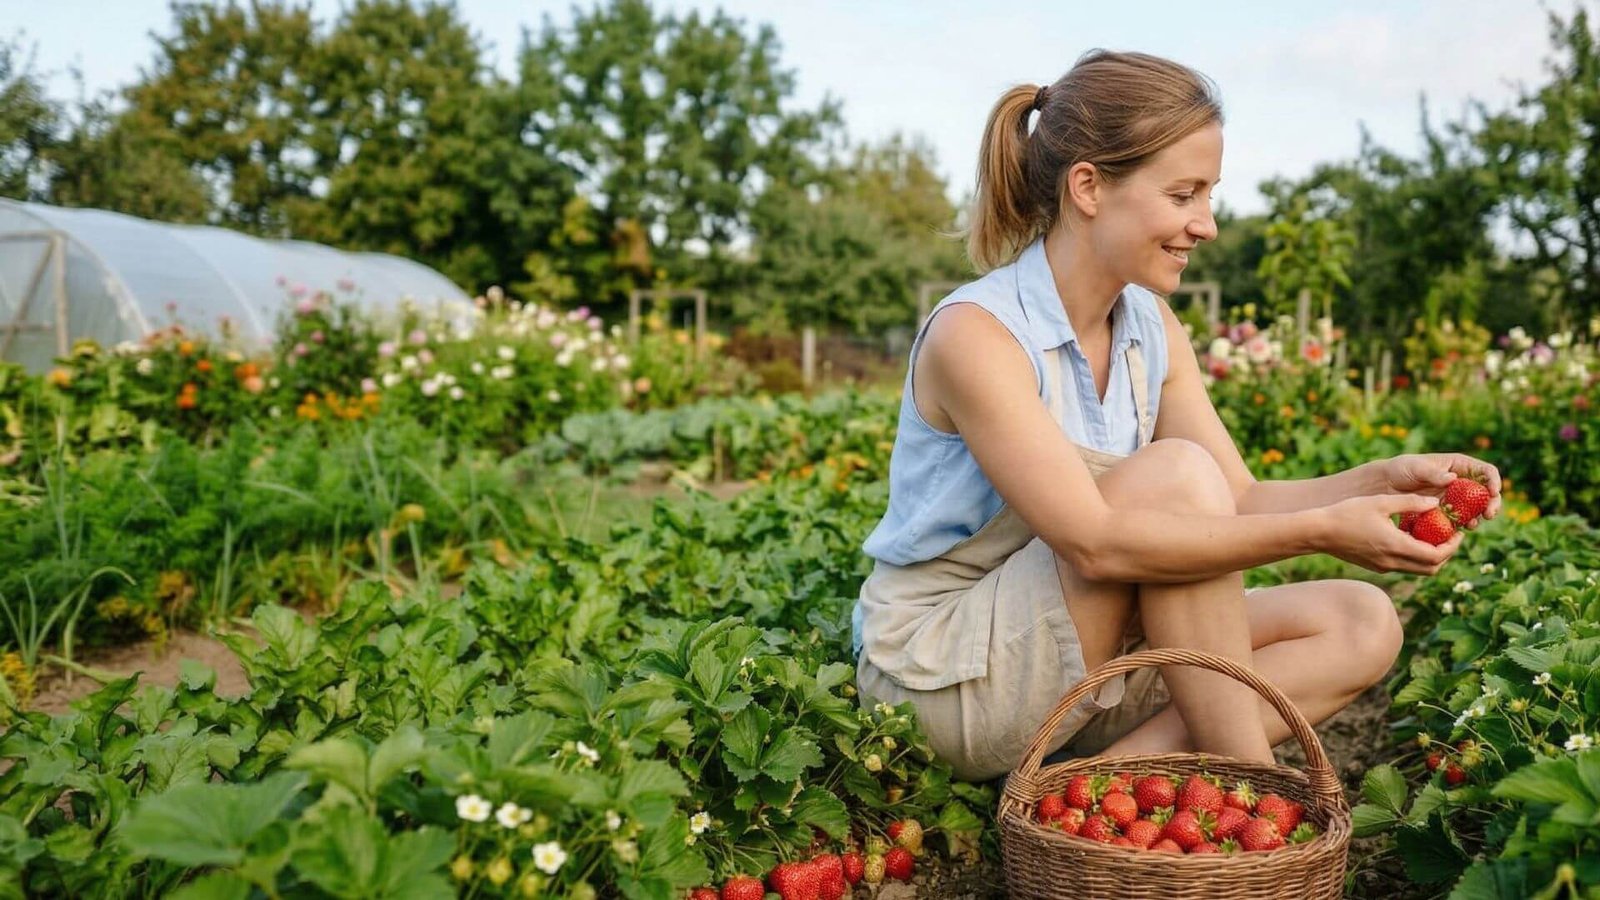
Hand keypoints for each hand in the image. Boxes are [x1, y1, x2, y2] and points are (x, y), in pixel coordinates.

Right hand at [1320, 493, 1462, 574]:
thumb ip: (1411, 502)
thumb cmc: (1347, 513)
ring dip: (1431, 556)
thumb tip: (1436, 503)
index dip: (1452, 546)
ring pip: (1418, 569)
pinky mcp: (1376, 566)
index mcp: (1396, 545)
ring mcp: (1383, 566)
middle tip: (1450, 536)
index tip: (1458, 532)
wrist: (1319, 532)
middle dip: (1446, 554)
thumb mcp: (1381, 501)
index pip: (1436, 555)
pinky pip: (1404, 565)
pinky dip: (1414, 555)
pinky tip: (1409, 537)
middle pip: (1431, 568)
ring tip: (1432, 536)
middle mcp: (1392, 561)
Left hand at [1375, 453, 1502, 525]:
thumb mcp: (1415, 468)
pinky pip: (1460, 518)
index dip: (1493, 481)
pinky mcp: (1447, 511)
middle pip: (1486, 492)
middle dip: (1492, 503)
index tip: (1493, 492)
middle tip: (1489, 514)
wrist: (1385, 485)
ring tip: (1472, 524)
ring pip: (1475, 508)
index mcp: (1459, 465)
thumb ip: (1433, 474)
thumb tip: (1453, 479)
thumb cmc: (1400, 469)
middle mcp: (1461, 481)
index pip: (1485, 471)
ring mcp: (1455, 497)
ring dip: (1478, 516)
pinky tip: (1460, 529)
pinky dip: (1463, 524)